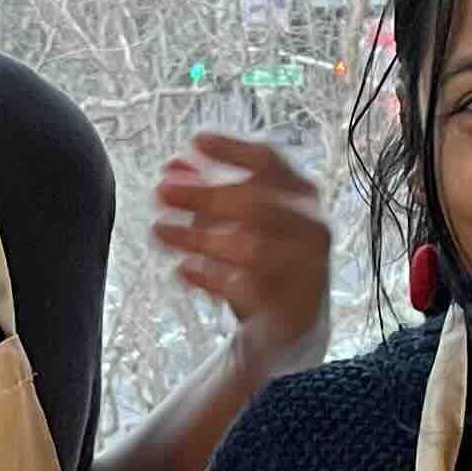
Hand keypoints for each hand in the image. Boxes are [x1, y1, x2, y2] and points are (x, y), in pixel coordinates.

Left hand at [152, 130, 330, 372]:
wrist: (291, 328)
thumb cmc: (265, 265)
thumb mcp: (236, 223)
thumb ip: (208, 192)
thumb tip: (173, 167)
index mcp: (301, 197)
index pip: (269, 162)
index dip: (232, 148)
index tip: (196, 142)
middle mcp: (310, 228)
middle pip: (257, 201)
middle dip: (204, 194)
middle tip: (162, 191)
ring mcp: (306, 269)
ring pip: (251, 247)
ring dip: (199, 238)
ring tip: (161, 231)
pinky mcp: (290, 308)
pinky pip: (246, 289)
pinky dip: (209, 278)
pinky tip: (182, 269)